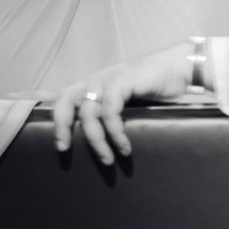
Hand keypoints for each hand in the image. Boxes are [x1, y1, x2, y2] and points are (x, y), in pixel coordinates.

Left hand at [49, 44, 198, 164]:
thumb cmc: (154, 87)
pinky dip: (115, 133)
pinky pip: (110, 111)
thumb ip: (110, 111)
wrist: (179, 67)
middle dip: (61, 126)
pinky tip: (125, 147)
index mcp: (94, 84)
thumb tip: (100, 138)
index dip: (51, 110)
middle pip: (66, 101)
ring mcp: (108, 79)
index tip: (50, 135)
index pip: (63, 95)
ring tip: (108, 161)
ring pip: (89, 113)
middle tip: (63, 149)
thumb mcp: (126, 100)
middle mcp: (96, 80)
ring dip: (97, 141)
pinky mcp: (122, 81)